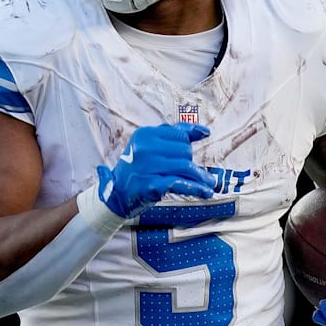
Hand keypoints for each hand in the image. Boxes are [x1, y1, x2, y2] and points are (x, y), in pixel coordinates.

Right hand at [96, 122, 216, 218]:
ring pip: (186, 167)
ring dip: (201, 177)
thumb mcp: (150, 145)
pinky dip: (196, 188)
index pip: (180, 135)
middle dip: (191, 162)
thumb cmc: (137, 168)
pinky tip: (204, 192)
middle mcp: (145, 148)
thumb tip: (204, 131)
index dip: (187, 145)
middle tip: (191, 172)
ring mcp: (147, 167)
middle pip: (185, 152)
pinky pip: (180, 184)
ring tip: (209, 184)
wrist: (116, 193)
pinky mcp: (151, 185)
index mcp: (145, 134)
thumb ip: (176, 134)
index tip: (194, 148)